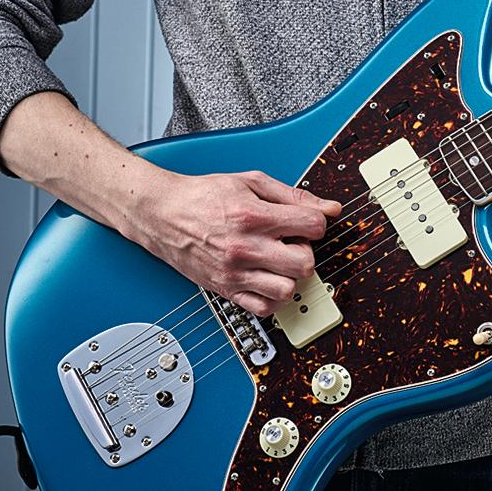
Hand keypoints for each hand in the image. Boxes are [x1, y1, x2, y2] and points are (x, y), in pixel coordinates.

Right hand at [122, 169, 341, 315]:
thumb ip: (293, 194)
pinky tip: (267, 279)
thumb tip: (329, 207)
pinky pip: (264, 309)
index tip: (306, 222)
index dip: (316, 223)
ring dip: (290, 277)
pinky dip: (272, 297)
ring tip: (279, 262)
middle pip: (305, 263)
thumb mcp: (250, 182)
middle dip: (306, 251)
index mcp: (254, 216)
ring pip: (287, 290)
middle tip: (292, 243)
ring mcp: (235, 272)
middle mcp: (246, 247)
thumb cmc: (203, 196)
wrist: (162, 213)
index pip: (313, 227)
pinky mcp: (226, 289)